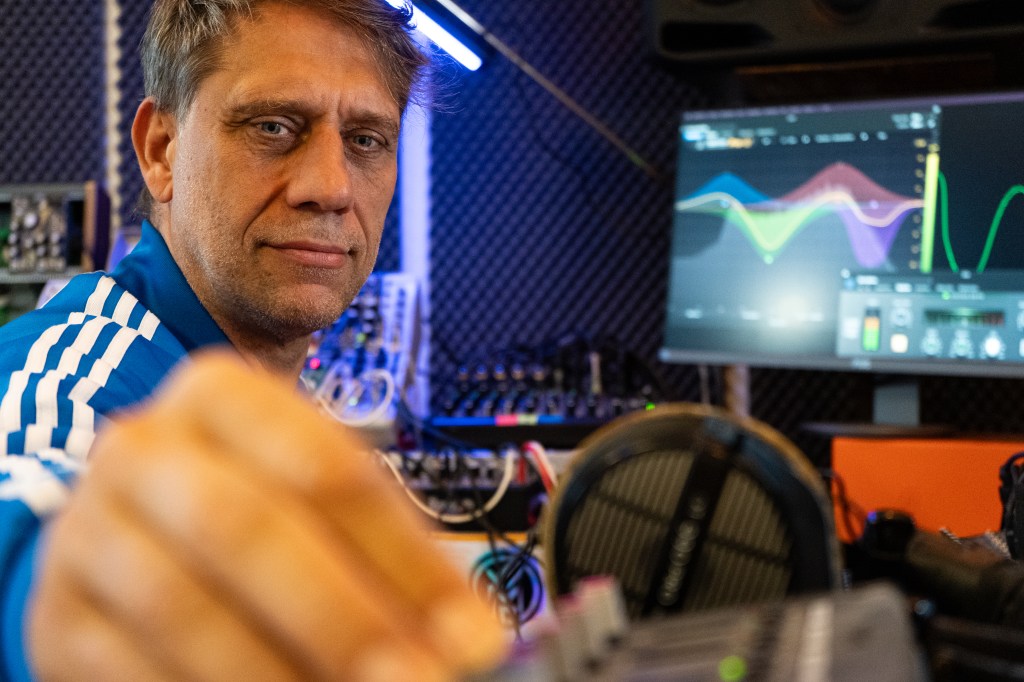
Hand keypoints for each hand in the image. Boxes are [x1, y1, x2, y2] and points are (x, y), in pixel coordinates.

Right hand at [28, 352, 506, 680]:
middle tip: (419, 680)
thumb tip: (469, 630)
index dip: (409, 560)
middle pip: (250, 526)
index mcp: (222, 396)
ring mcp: (89, 530)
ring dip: (278, 672)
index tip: (472, 635)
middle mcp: (146, 447)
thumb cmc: (245, 509)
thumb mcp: (309, 500)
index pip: (331, 471)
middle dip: (344, 617)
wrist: (124, 536)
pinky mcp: (58, 617)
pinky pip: (130, 669)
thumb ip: (383, 550)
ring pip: (184, 605)